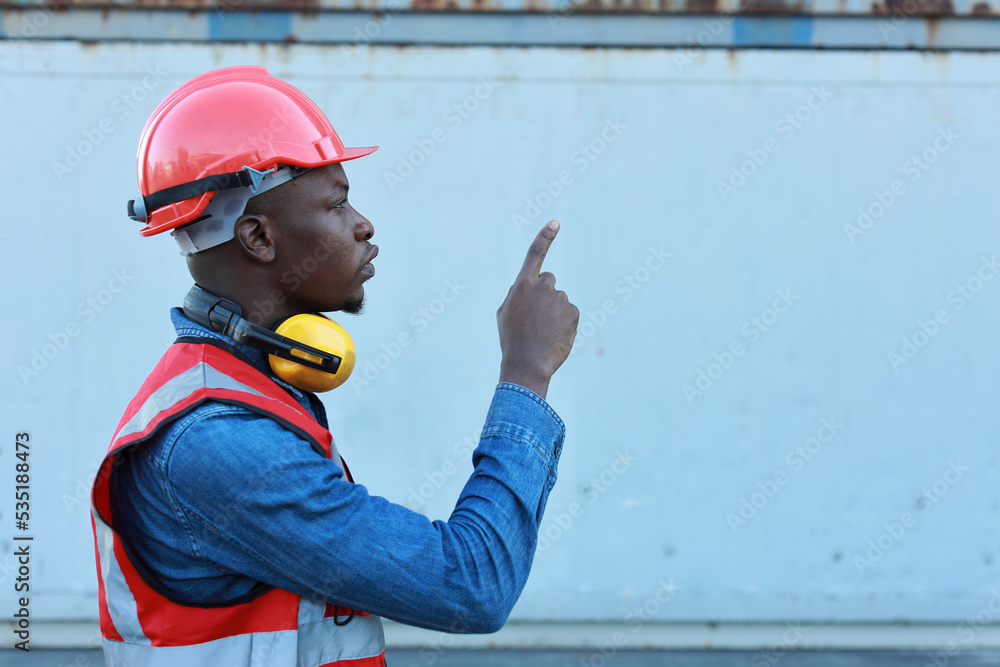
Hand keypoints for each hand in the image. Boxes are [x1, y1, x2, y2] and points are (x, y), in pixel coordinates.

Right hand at [496, 220, 578, 398]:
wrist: (527, 364)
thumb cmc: (512, 340)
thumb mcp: (504, 314)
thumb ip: (516, 295)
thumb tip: (526, 287)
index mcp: (522, 285)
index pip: (535, 254)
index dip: (545, 236)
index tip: (555, 223)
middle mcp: (542, 287)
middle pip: (549, 281)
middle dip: (545, 294)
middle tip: (537, 317)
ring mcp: (559, 298)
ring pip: (559, 300)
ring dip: (554, 312)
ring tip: (543, 332)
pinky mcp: (573, 311)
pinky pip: (570, 313)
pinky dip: (564, 323)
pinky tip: (554, 336)